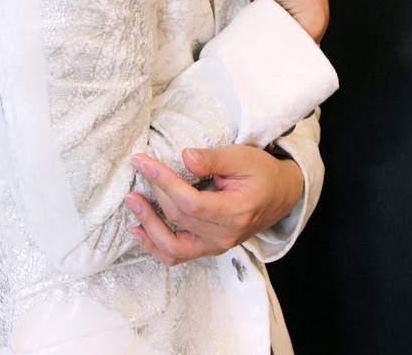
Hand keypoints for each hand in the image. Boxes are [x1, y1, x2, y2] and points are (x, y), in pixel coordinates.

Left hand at [123, 145, 303, 266]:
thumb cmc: (261, 172)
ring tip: (132, 202)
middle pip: (179, 218)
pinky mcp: (207, 249)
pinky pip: (177, 256)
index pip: (190, 201)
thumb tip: (184, 157)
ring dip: (148, 226)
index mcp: (235, 213)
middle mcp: (224, 237)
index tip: (142, 162)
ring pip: (173, 247)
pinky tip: (138, 230)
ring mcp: (215, 247)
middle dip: (153, 193)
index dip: (163, 181)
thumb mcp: (242, 157)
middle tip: (137, 170)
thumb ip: (212, 159)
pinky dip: (155, 246)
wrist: (280, 194)